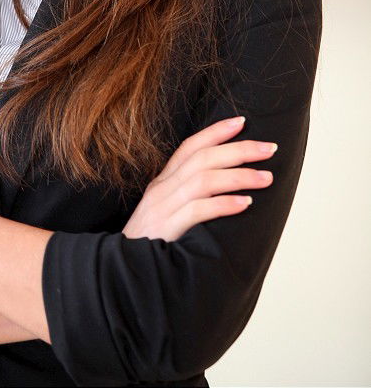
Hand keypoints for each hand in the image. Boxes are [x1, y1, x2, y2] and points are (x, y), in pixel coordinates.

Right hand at [122, 116, 277, 242]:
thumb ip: (187, 198)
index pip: (190, 147)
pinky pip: (197, 210)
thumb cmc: (151, 244)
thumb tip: (225, 189)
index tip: (242, 122)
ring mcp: (163, 207)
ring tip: (266, 178)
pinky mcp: (166, 229)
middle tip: (269, 149)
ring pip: (203, 179)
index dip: (215, 132)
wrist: (123, 270)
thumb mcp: (165, 212)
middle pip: (202, 158)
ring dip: (238, 176)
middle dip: (238, 150)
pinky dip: (223, 205)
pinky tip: (245, 204)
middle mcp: (162, 189)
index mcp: (163, 182)